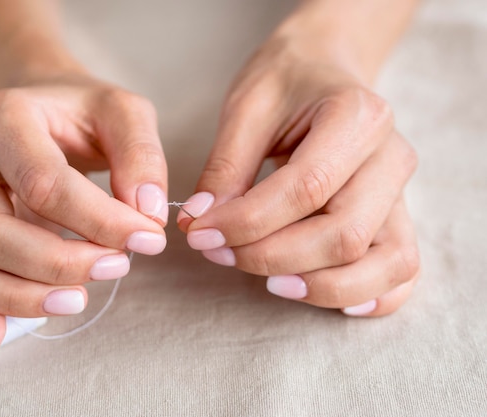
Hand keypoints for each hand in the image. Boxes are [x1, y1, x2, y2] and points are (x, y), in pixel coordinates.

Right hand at [0, 73, 168, 350]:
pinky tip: (0, 335)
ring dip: (21, 294)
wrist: (41, 106)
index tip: (148, 239)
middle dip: (57, 263)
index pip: (44, 184)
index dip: (99, 221)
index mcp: (4, 118)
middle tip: (116, 267)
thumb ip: (141, 155)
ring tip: (80, 299)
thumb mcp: (124, 112)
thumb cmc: (84, 111)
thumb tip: (147, 213)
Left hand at [178, 39, 419, 316]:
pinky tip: (329, 298)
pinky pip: (402, 271)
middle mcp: (392, 157)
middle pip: (343, 234)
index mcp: (357, 117)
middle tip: (218, 253)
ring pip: (385, 263)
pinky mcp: (399, 216)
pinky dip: (372, 294)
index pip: (305, 189)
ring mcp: (402, 191)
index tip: (199, 233)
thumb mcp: (245, 109)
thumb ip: (225, 169)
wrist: (324, 68)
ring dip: (322, 286)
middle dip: (272, 256)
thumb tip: (201, 224)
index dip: (247, 222)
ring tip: (269, 283)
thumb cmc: (285, 83)